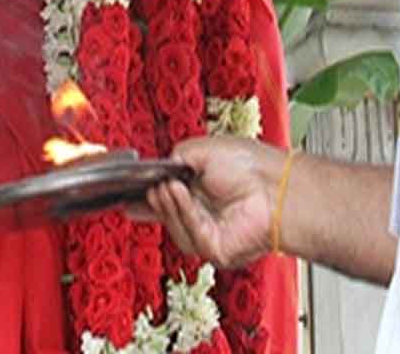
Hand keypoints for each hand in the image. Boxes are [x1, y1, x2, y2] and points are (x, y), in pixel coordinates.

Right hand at [143, 136, 286, 268]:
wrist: (274, 183)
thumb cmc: (249, 164)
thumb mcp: (202, 150)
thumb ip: (175, 159)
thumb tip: (161, 169)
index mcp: (199, 192)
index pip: (166, 201)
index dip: (145, 202)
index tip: (126, 198)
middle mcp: (203, 215)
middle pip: (165, 217)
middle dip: (154, 201)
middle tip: (149, 186)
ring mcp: (209, 234)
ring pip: (174, 227)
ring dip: (169, 204)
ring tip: (168, 185)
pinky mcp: (215, 249)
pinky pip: (190, 234)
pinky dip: (184, 212)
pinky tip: (182, 193)